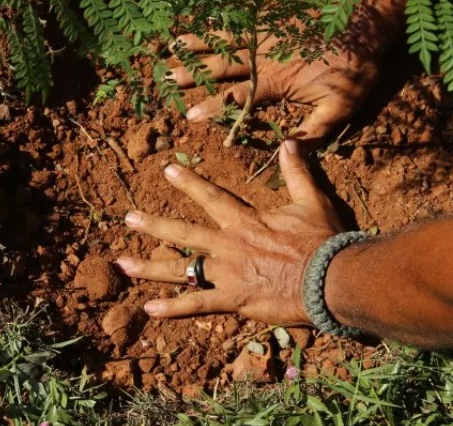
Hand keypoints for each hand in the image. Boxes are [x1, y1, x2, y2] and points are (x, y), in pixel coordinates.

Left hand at [115, 139, 343, 324]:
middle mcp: (229, 245)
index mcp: (246, 221)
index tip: (166, 170)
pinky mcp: (234, 300)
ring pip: (181, 270)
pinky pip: (197, 305)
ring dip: (150, 266)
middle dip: (154, 224)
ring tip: (122, 264)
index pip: (211, 198)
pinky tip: (149, 309)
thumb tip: (290, 143)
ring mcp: (228, 274)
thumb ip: (296, 172)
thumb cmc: (322, 241)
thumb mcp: (311, 201)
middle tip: (128, 218)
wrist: (330, 280)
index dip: (188, 183)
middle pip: (184, 232)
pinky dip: (173, 308)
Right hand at [168, 29, 379, 143]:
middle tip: (164, 77)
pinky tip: (205, 18)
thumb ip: (314, 130)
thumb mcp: (341, 106)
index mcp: (276, 81)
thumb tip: (289, 152)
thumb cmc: (355, 66)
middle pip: (221, 66)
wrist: (366, 18)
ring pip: (225, 40)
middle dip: (191, 73)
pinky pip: (240, 18)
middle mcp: (264, 56)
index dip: (213, 107)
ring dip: (197, 44)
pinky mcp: (274, 17)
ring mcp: (267, 33)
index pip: (238, 98)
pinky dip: (219, 20)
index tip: (189, 117)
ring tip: (171, 45)